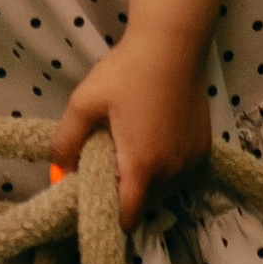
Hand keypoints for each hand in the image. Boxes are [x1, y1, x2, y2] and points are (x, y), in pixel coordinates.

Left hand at [51, 26, 212, 226]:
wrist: (173, 46)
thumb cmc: (126, 72)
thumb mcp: (84, 102)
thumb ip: (66, 141)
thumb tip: (58, 171)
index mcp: (141, 166)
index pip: (128, 217)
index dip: (109, 216)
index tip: (94, 202)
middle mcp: (172, 172)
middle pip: (144, 203)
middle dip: (124, 193)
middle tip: (107, 164)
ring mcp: (192, 161)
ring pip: (163, 189)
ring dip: (145, 180)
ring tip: (130, 147)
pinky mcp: (204, 148)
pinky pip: (180, 172)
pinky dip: (164, 167)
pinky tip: (152, 139)